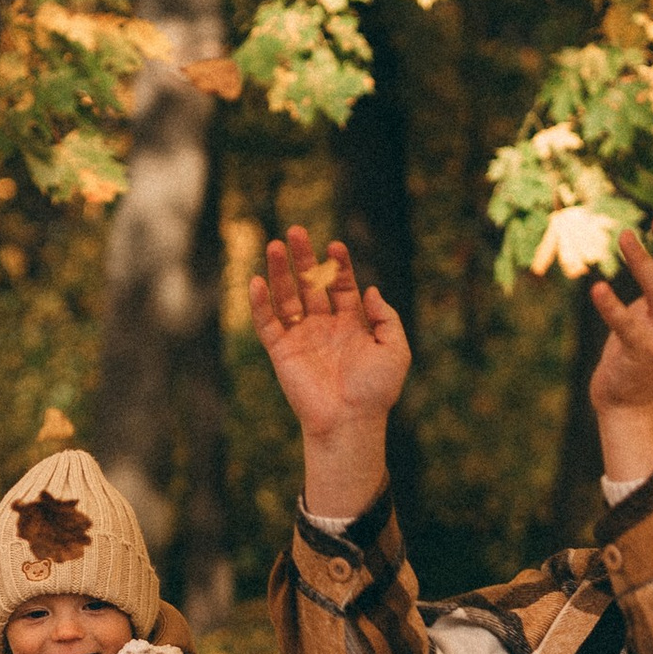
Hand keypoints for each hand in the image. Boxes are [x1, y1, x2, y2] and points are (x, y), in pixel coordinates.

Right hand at [249, 225, 411, 514]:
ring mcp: (301, 338)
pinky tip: (257, 280)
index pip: (340, 285)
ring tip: (276, 245)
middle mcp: (323, 326)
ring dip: (280, 272)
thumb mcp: (395, 350)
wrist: (350, 421)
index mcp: (350, 324)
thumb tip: (372, 291)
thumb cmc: (376, 391)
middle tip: (297, 232)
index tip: (335, 245)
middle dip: (303, 258)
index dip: (337, 264)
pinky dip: (260, 303)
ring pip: (286, 297)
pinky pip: (267, 323)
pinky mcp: (281, 352)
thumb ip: (387, 318)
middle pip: (310, 284)